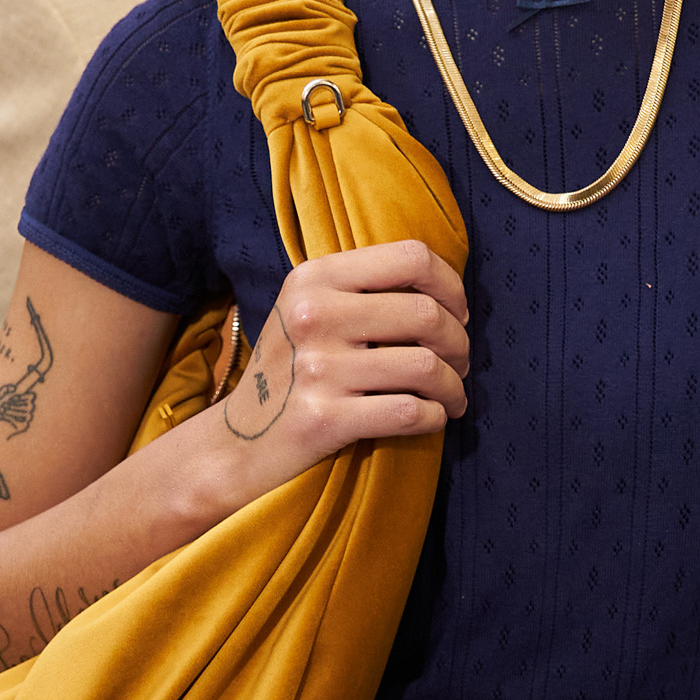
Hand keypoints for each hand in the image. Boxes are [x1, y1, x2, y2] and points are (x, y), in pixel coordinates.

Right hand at [200, 238, 468, 507]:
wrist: (240, 441)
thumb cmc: (294, 371)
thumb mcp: (311, 310)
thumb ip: (366, 290)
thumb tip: (448, 293)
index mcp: (315, 278)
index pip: (412, 258)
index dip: (451, 287)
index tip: (457, 314)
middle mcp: (313, 315)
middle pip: (427, 315)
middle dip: (459, 344)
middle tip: (459, 364)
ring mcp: (317, 369)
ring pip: (426, 367)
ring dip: (453, 387)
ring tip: (451, 397)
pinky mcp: (324, 419)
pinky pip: (410, 412)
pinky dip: (435, 417)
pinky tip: (432, 418)